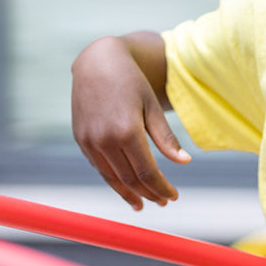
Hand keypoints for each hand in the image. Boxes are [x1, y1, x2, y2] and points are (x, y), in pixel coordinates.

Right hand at [71, 35, 189, 209]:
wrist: (96, 62)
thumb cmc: (131, 82)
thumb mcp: (152, 107)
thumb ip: (166, 137)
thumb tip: (185, 162)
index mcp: (127, 131)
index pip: (147, 172)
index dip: (161, 188)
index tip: (174, 196)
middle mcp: (104, 139)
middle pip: (130, 179)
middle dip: (149, 194)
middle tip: (164, 202)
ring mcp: (89, 140)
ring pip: (111, 178)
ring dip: (129, 194)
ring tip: (143, 203)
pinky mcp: (80, 139)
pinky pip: (99, 167)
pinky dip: (114, 179)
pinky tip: (125, 185)